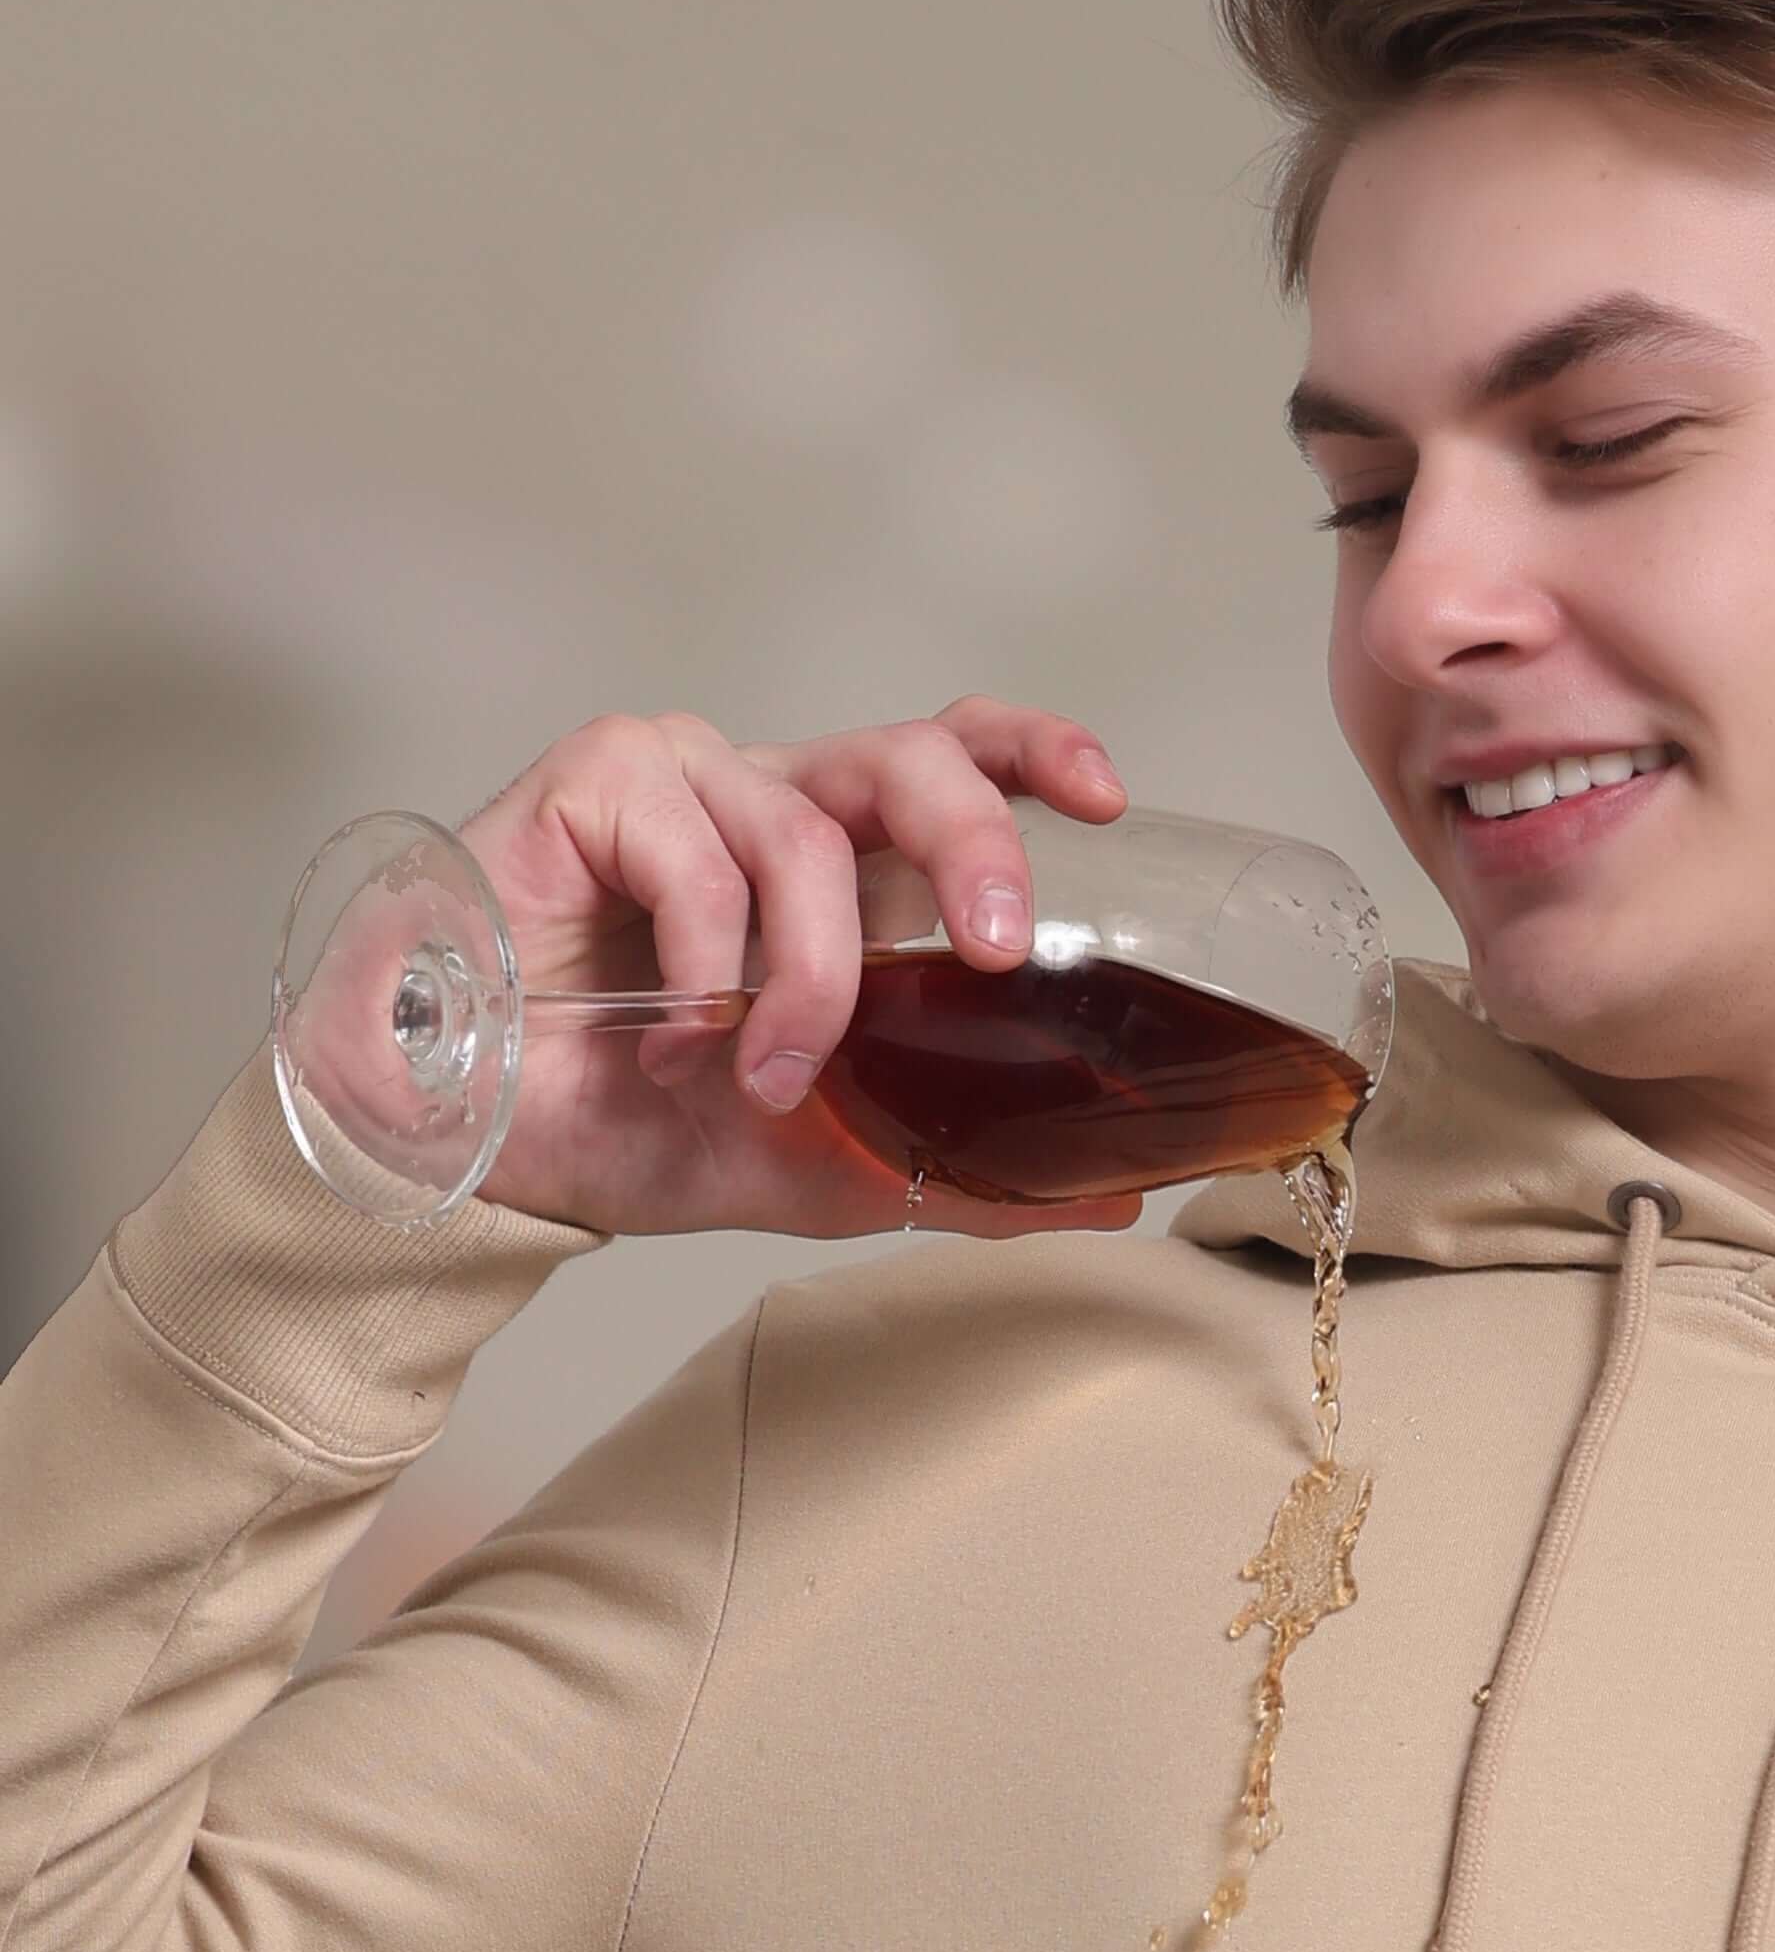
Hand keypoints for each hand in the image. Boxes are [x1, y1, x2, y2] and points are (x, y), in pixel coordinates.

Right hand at [452, 696, 1142, 1240]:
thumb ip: (966, 1172)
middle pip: (908, 759)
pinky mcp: (594, 783)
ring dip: (808, 976)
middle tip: (1002, 946)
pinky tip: (673, 1031)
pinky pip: (695, 850)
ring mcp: (682, 780)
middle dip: (975, 844)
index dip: (1032, 757)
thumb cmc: (634, 1127)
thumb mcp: (829, 1165)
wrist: (481, 1153)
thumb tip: (1116, 1194)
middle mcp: (769, 800)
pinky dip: (708, 960)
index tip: (1107, 799)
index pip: (951, 761)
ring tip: (761, 1077)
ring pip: (808, 836)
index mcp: (836, 863)